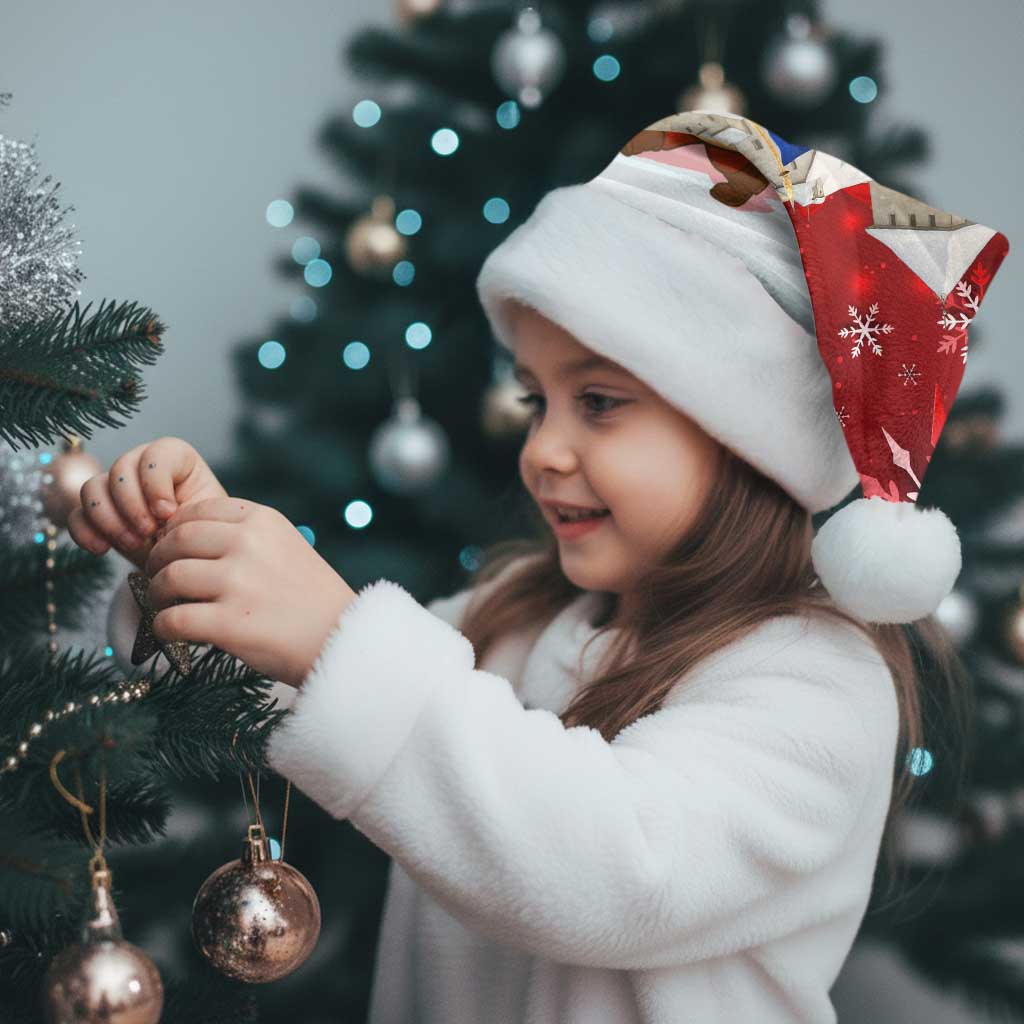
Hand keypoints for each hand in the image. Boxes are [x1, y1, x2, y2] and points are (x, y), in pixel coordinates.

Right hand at [67, 437, 227, 571]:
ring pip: (92, 488)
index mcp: (176, 459)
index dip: (156, 483)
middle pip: (120, 469)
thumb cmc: (203, 534)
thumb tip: (162, 515)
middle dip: (132, 505)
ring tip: (133, 544)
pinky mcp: (97, 514)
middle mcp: (141, 466)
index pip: (156, 454)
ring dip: (109, 519)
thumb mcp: (206, 520)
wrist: (189, 560)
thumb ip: (189, 510)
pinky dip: (85, 532)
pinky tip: (102, 549)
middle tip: (148, 532)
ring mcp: (115, 488)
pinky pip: (76, 515)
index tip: (168, 513)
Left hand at [142, 496, 357, 687]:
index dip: (174, 530)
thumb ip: (245, 536)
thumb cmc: (312, 598)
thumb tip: (184, 538)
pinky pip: (172, 620)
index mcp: (263, 520)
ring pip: (169, 578)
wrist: (342, 639)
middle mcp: (248, 544)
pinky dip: (163, 628)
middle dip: (158, 560)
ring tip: (164, 605)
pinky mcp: (229, 623)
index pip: (197, 511)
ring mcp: (238, 583)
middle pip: (176, 541)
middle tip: (157, 577)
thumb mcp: (287, 546)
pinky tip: (170, 632)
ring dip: (157, 594)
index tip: (172, 548)